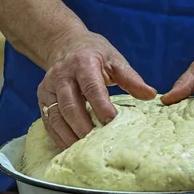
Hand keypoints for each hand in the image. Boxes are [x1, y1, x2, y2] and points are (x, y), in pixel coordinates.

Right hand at [38, 30, 156, 148]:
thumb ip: (131, 78)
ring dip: (69, 134)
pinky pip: (48, 121)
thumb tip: (151, 95)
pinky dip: (59, 136)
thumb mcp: (115, 60)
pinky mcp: (42, 98)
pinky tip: (71, 147)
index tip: (112, 122)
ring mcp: (49, 87)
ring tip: (83, 149)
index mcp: (83, 62)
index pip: (91, 86)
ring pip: (56, 115)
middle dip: (83, 125)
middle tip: (97, 142)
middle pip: (70, 104)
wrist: (64, 44)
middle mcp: (62, 74)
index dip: (100, 105)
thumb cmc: (94, 54)